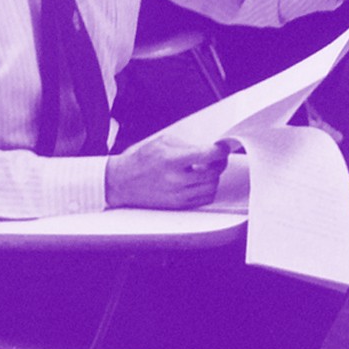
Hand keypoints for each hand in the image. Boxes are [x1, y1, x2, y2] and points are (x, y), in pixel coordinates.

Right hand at [105, 133, 228, 209]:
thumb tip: (210, 148)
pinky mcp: (179, 205)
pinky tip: (202, 180)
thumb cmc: (143, 159)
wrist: (124, 182)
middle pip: (214, 173)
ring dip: (215, 177)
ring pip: (212, 187)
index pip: (208, 155)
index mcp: (173, 160)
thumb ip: (189, 144)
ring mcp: (178, 196)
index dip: (221, 150)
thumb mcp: (164, 142)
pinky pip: (205, 199)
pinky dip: (208, 189)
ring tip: (208, 168)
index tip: (224, 146)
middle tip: (218, 157)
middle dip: (220, 163)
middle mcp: (177, 180)